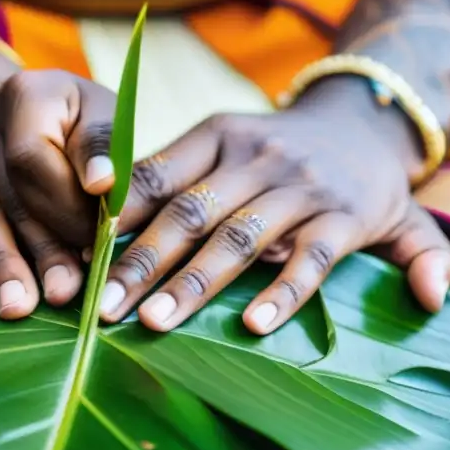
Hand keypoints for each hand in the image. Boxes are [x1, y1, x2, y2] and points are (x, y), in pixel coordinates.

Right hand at [0, 69, 117, 318]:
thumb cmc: (78, 125)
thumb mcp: (103, 117)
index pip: (33, 158)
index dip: (63, 209)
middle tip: (35, 302)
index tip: (93, 251)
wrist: (23, 105)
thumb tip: (103, 183)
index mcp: (28, 95)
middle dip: (18, 256)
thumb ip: (105, 149)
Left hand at [98, 79, 449, 332]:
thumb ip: (165, 173)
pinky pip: (312, 258)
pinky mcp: (346, 219)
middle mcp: (256, 159)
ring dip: (195, 283)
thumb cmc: (280, 147)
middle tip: (104, 310)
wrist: (367, 122)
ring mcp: (301, 189)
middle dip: (142, 263)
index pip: (156, 174)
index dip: (117, 214)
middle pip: (189, 214)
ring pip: (239, 238)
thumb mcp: (227, 136)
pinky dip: (284, 292)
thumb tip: (90, 217)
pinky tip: (254, 326)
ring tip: (154, 321)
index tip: (81, 257)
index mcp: (218, 136)